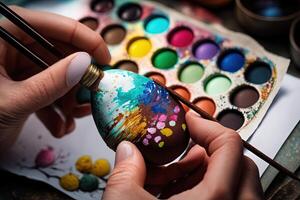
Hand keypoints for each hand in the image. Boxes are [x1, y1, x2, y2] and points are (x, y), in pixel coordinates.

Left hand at [0, 6, 109, 152]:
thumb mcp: (12, 102)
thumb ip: (51, 82)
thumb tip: (86, 64)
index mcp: (3, 34)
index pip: (53, 26)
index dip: (85, 41)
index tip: (106, 60)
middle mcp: (12, 46)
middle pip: (59, 52)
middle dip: (78, 79)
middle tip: (93, 97)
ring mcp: (16, 65)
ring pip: (57, 74)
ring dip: (69, 99)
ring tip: (74, 120)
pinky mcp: (20, 83)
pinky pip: (47, 89)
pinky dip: (57, 108)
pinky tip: (59, 126)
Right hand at [103, 112, 263, 198]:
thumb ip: (126, 171)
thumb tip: (127, 149)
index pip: (231, 146)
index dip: (208, 125)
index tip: (189, 121)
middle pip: (238, 163)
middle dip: (208, 150)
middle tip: (184, 148)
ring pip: (234, 183)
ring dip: (203, 171)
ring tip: (173, 174)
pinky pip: (225, 199)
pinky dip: (202, 189)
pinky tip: (172, 192)